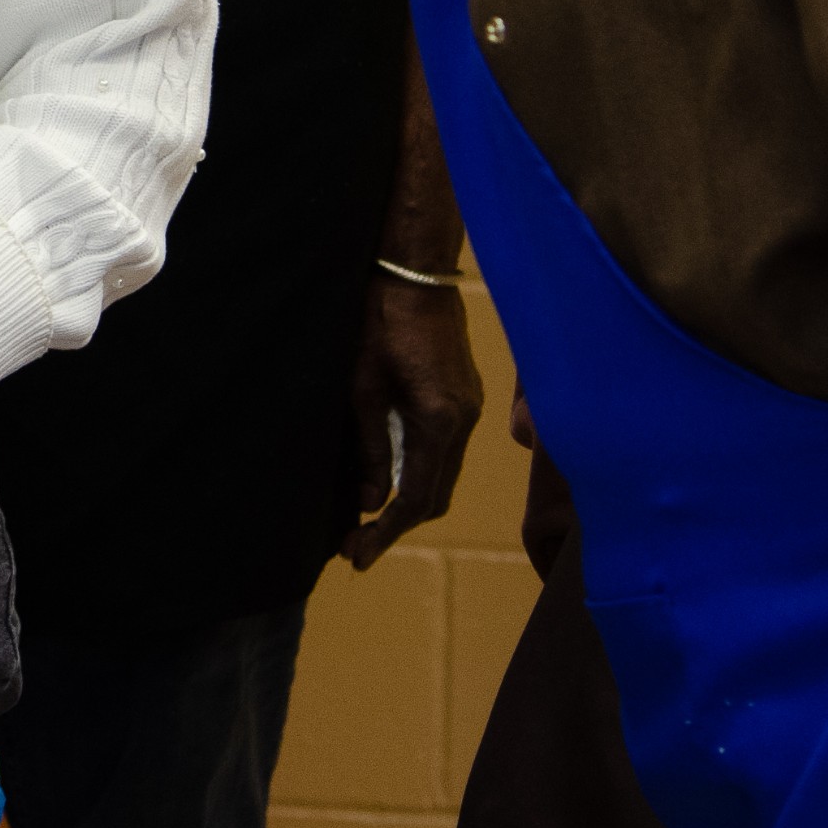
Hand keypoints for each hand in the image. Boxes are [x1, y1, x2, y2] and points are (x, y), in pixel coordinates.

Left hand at [344, 270, 481, 566]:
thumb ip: (370, 447)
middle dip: (398, 524)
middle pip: (437, 494)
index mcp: (440, 421)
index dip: (386, 532)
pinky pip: (446, 450)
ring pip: (444, 474)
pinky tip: (392, 477)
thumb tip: (371, 501)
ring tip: (369, 520)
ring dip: (411, 500)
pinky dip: (422, 472)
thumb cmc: (379, 321)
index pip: (418, 498)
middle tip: (356, 546)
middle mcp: (465, 421)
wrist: (414, 271)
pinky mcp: (464, 395)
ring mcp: (470, 407)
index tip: (356, 556)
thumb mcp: (362, 388)